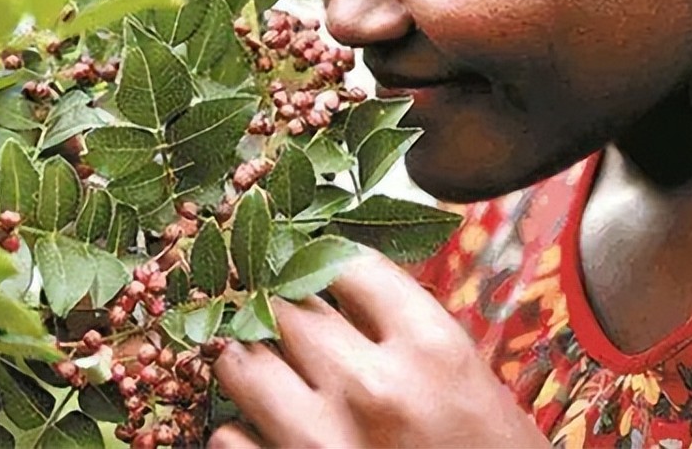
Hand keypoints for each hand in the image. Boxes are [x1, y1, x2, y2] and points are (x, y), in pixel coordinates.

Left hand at [209, 250, 549, 447]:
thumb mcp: (465, 381)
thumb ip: (403, 330)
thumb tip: (333, 282)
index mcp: (431, 349)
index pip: (345, 261)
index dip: (326, 264)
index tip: (317, 271)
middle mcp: (373, 388)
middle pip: (285, 305)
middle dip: (285, 311)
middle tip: (290, 324)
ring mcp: (321, 442)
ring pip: (239, 359)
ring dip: (251, 363)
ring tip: (272, 373)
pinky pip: (226, 435)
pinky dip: (241, 432)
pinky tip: (268, 434)